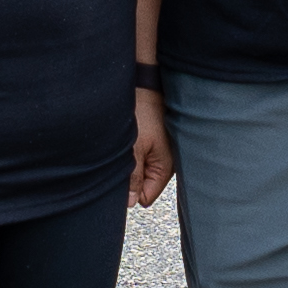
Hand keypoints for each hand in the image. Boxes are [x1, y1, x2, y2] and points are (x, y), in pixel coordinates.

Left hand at [130, 85, 173, 208]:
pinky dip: (133, 153)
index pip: (146, 196)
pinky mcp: (156, 143)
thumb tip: (131, 202)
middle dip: (131, 179)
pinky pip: (141, 157)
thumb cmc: (143, 113)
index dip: (131, 192)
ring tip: (127, 146)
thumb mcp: (134, 149)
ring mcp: (162, 152)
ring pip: (140, 171)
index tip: (121, 178)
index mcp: (166, 168)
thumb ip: (133, 177)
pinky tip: (129, 141)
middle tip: (123, 159)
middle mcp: (167, 162)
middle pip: (144, 185)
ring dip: (131, 164)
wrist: (146, 85)